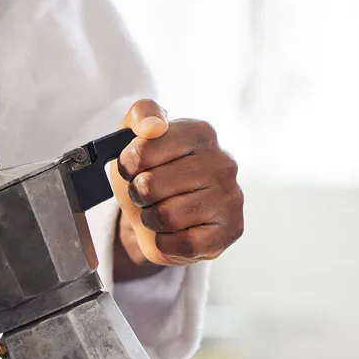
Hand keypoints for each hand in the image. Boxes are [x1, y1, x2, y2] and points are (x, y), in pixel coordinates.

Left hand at [110, 99, 243, 270]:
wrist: (158, 218)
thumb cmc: (149, 175)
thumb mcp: (133, 139)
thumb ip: (140, 115)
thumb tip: (153, 126)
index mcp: (200, 133)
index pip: (142, 150)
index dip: (127, 166)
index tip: (133, 168)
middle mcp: (223, 162)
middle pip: (150, 185)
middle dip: (138, 195)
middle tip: (146, 195)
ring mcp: (231, 197)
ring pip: (166, 216)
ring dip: (151, 219)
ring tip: (159, 212)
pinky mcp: (231, 230)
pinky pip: (182, 243)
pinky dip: (166, 243)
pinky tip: (174, 232)